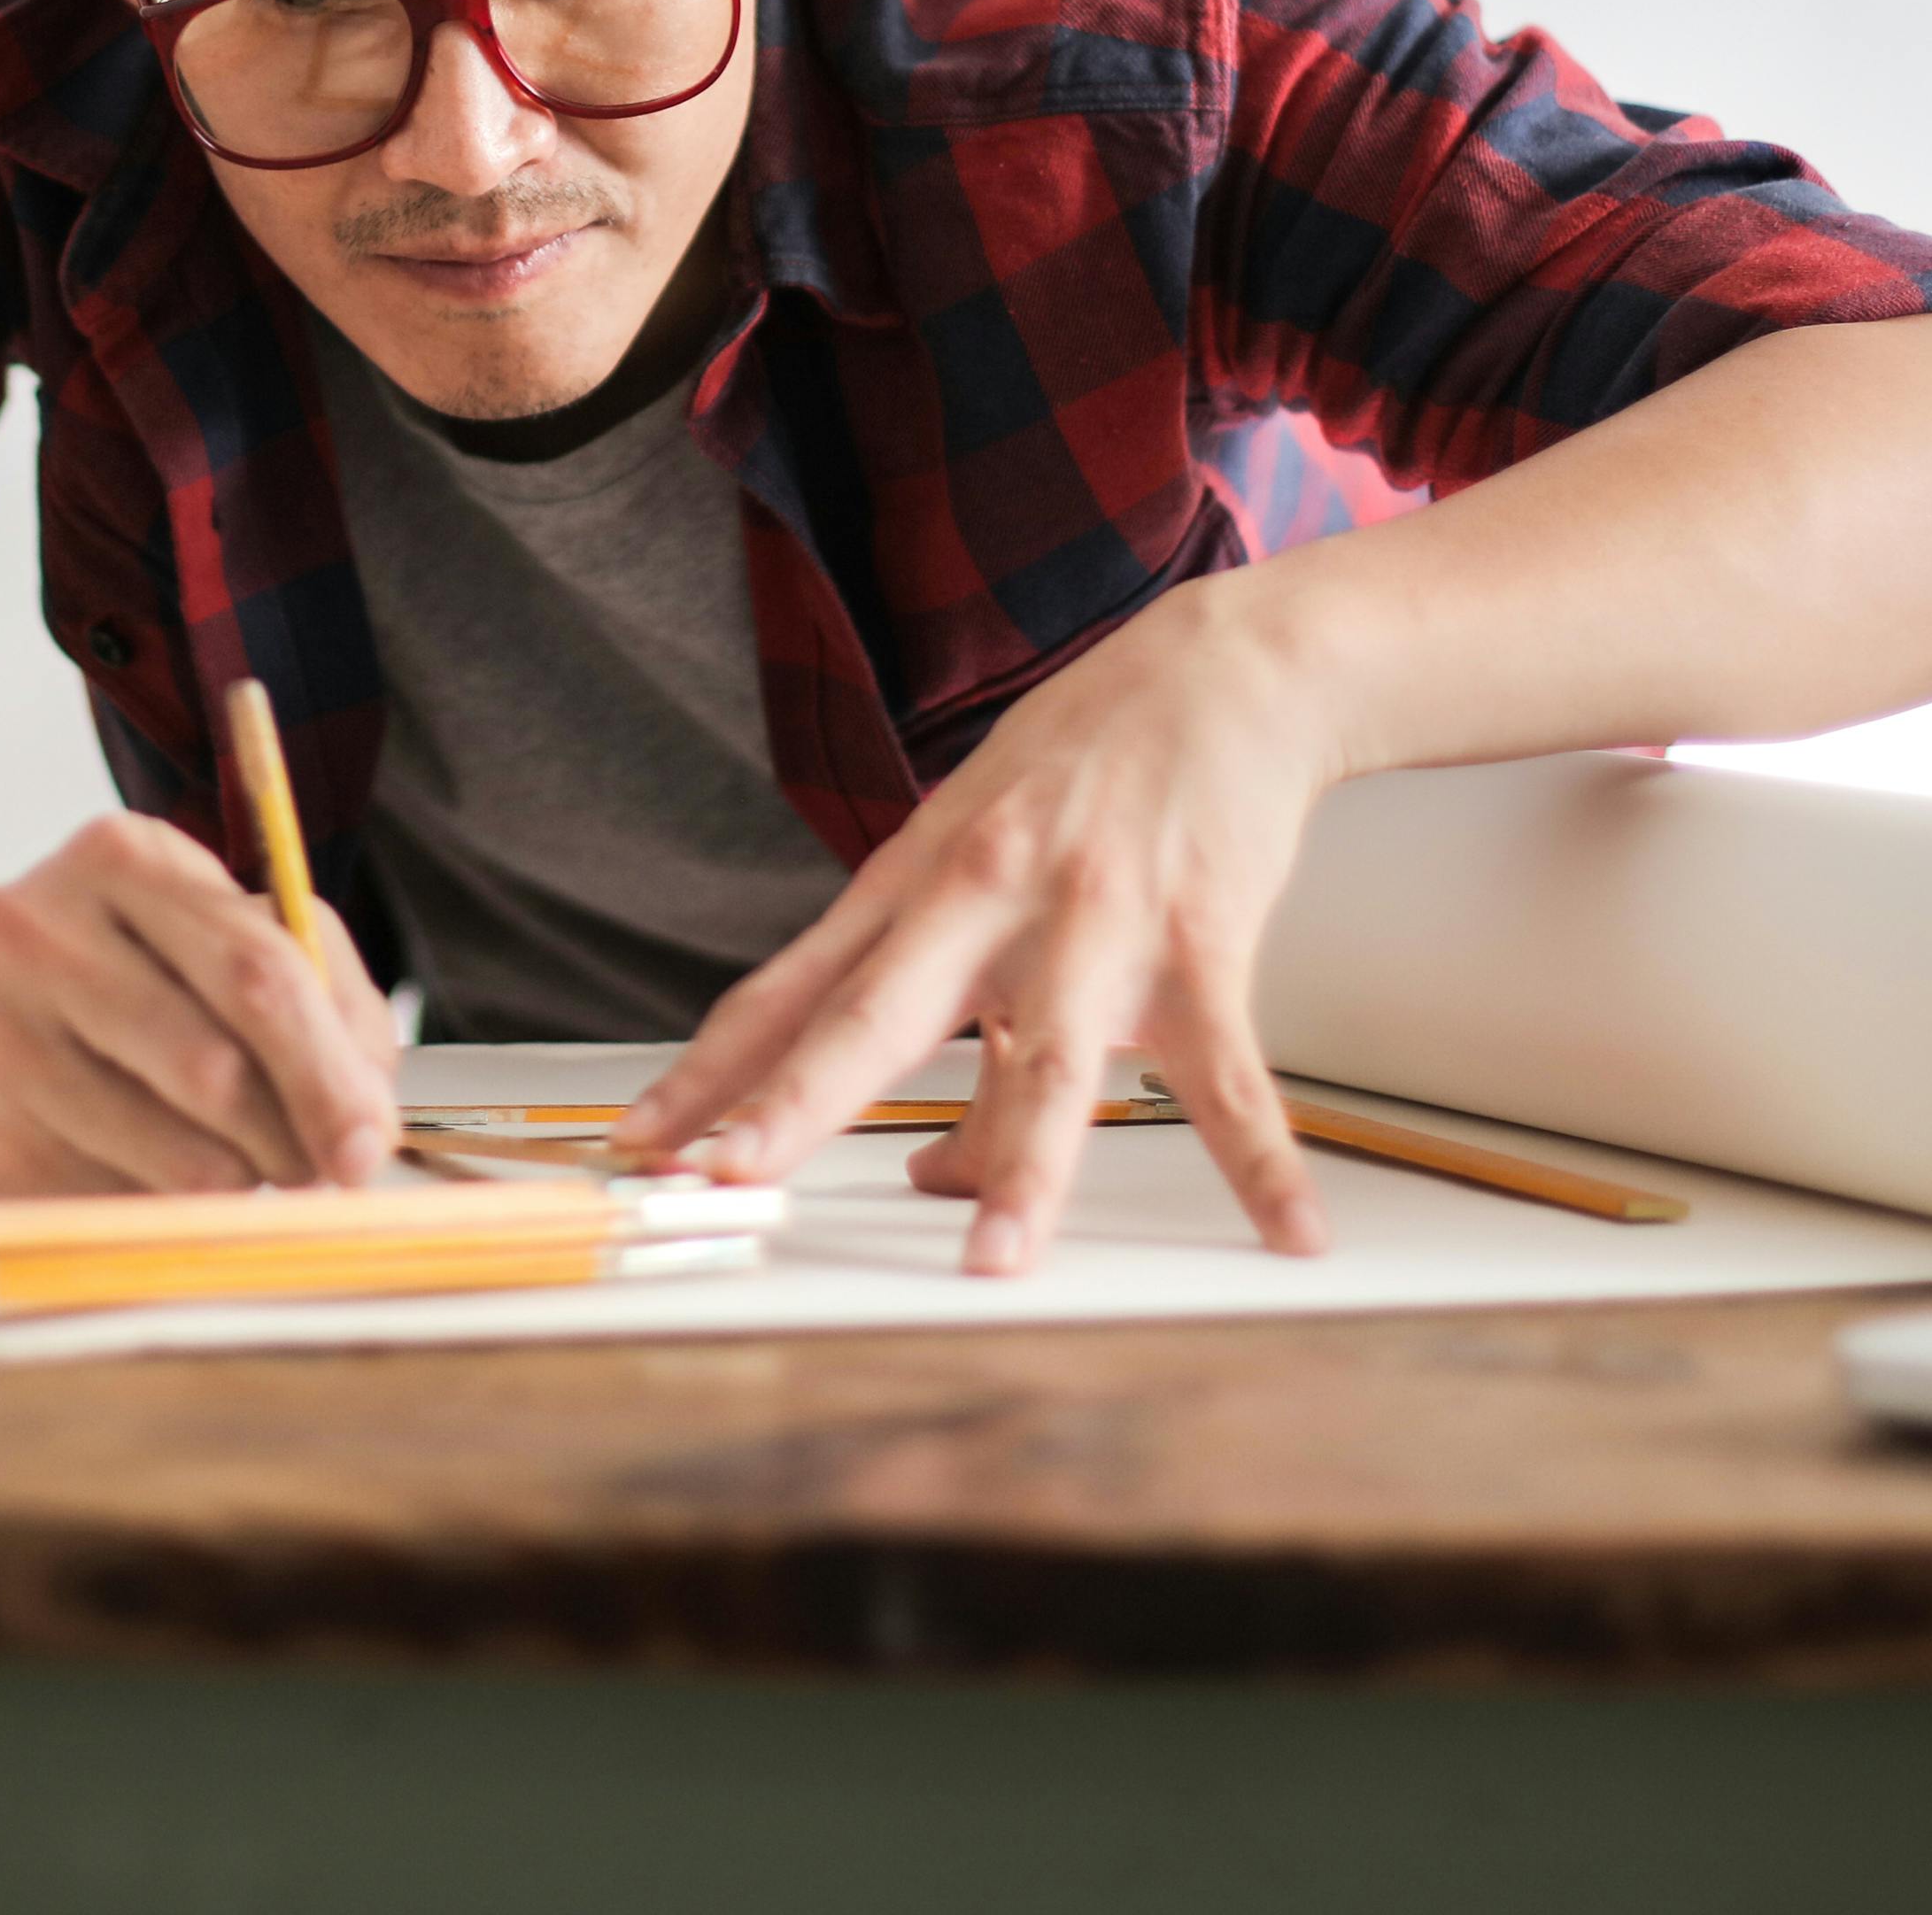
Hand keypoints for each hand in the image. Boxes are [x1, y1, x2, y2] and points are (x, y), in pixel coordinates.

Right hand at [0, 812, 399, 1196]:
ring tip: (244, 1161)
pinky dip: (170, 1208)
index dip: (332, 1066)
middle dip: (301, 1134)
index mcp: (121, 858)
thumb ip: (314, 987)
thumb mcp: (203, 929)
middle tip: (333, 1169)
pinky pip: (129, 1207)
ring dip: (245, 1181)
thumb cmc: (111, 973)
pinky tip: (150, 1170)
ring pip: (183, 1158)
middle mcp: (43, 935)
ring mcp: (0, 1041)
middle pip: (218, 1067)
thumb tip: (372, 1113)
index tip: (373, 1138)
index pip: (259, 966)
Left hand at [617, 572, 1338, 1274]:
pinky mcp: (1202, 937)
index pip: (791, 989)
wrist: (1225, 669)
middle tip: (735, 1175)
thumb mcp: (984, 861)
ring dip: (1023, 1172)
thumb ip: (948, 1017)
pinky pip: (1229, 1072)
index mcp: (919, 880)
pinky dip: (1260, 1160)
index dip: (712, 1071)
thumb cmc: (1088, 769)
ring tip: (993, 1263)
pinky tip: (1288, 1229)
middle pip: (879, 1014)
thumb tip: (934, 1169)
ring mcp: (1095, 917)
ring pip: (1050, 1064)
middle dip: (800, 1100)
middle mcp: (989, 897)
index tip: (644, 1142)